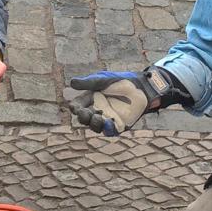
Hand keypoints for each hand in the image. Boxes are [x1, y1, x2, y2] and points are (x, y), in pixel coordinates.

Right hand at [68, 67, 182, 135]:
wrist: (140, 86)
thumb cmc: (121, 81)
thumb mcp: (103, 79)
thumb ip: (89, 82)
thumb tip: (71, 83)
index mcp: (90, 99)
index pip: (78, 106)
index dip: (75, 108)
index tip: (75, 107)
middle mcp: (96, 110)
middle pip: (84, 119)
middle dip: (83, 117)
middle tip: (86, 113)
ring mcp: (107, 118)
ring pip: (95, 127)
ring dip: (94, 124)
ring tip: (99, 118)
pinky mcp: (118, 125)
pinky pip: (110, 131)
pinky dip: (107, 129)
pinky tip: (108, 123)